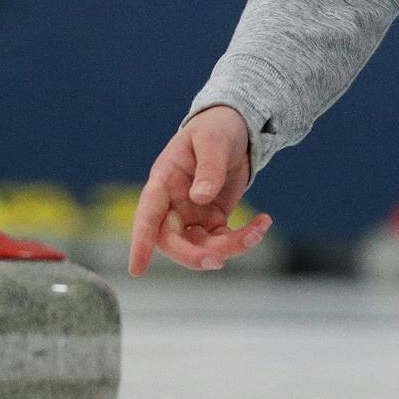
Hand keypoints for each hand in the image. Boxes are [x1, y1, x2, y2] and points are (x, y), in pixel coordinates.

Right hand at [129, 104, 272, 274]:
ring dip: (229, 247)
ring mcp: (192, 214)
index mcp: (164, 180)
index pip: (147, 214)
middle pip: (172, 240)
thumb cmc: (215, 129)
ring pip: (201, 246)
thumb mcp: (213, 141)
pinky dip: (244, 238)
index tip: (136, 269)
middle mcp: (173, 203)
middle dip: (193, 255)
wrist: (234, 129)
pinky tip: (262, 223)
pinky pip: (223, 240)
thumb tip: (200, 198)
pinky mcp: (213, 220)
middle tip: (219, 260)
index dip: (141, 241)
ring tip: (257, 231)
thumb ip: (208, 168)